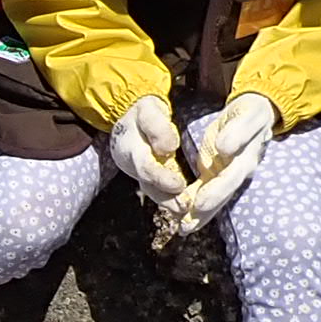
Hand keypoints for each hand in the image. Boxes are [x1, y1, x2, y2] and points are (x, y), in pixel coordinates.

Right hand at [107, 93, 188, 207]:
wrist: (132, 118)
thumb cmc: (142, 111)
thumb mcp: (147, 110)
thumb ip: (156, 126)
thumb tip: (168, 148)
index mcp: (132, 150)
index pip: (146, 167)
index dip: (161, 178)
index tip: (178, 185)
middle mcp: (135, 167)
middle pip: (150, 187)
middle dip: (167, 199)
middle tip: (184, 208)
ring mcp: (143, 175)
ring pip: (156, 192)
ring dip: (171, 204)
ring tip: (186, 212)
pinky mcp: (153, 178)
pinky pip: (162, 191)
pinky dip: (173, 201)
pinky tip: (188, 209)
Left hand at [169, 92, 277, 235]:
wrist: (256, 112)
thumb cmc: (250, 113)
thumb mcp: (248, 116)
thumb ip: (238, 131)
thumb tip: (225, 149)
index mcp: (246, 159)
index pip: (230, 178)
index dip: (216, 191)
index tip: (200, 203)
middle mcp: (238, 172)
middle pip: (221, 195)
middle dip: (205, 212)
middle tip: (186, 226)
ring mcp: (229, 176)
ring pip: (214, 199)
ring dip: (200, 216)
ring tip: (183, 229)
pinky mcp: (219, 174)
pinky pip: (207, 193)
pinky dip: (196, 207)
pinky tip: (183, 220)